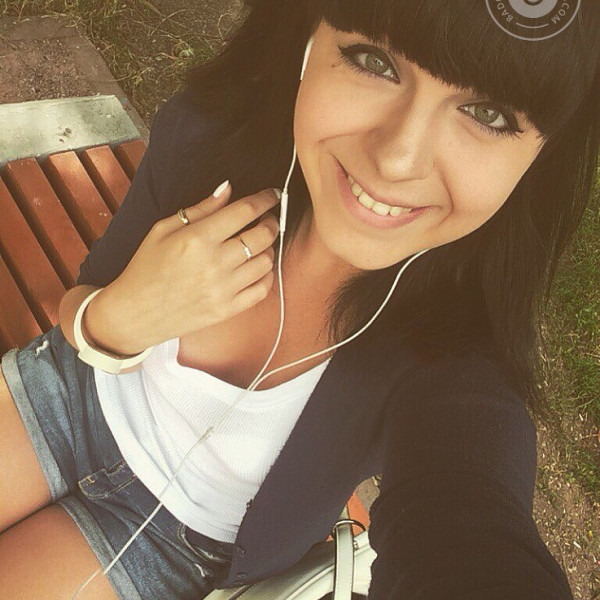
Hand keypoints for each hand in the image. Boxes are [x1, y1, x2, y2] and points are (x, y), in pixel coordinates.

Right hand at [87, 182, 281, 354]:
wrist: (136, 313)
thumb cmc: (146, 268)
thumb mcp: (164, 229)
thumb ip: (201, 208)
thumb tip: (228, 188)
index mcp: (198, 238)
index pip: (245, 211)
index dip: (265, 199)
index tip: (273, 194)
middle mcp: (214, 263)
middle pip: (263, 235)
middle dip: (271, 222)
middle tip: (267, 219)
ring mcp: (223, 289)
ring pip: (267, 261)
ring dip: (269, 248)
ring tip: (258, 244)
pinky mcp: (227, 310)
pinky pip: (262, 289)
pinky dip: (266, 275)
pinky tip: (257, 267)